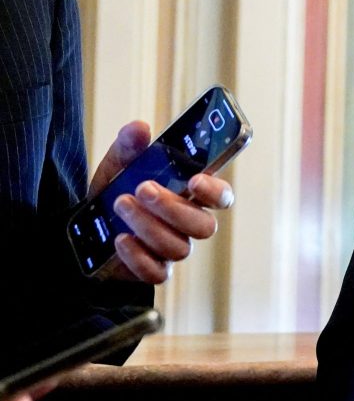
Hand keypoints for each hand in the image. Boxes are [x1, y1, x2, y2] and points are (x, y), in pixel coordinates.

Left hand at [90, 121, 234, 282]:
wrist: (85, 230)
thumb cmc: (116, 194)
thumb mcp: (119, 166)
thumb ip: (130, 147)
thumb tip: (139, 128)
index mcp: (191, 197)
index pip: (221, 197)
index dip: (215, 191)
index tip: (195, 180)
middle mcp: (188, 225)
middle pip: (204, 226)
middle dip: (173, 208)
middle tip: (143, 189)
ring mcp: (172, 250)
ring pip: (178, 247)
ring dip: (148, 225)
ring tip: (120, 205)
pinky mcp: (153, 270)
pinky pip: (156, 272)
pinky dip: (137, 256)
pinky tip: (120, 239)